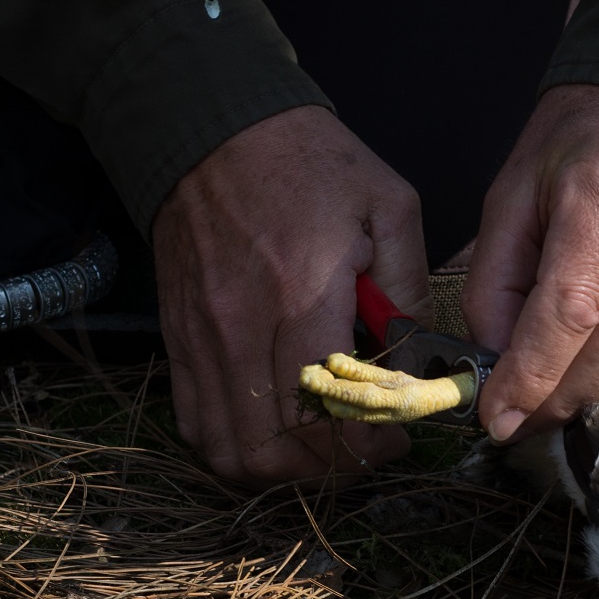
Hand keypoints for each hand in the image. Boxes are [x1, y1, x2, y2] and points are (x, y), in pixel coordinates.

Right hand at [153, 105, 429, 483]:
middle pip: (279, 451)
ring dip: (282, 470)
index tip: (397, 433)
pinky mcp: (179, 342)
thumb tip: (418, 358)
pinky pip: (198, 425)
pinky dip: (236, 448)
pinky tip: (273, 431)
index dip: (370, 446)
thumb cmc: (310, 162)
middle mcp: (242, 330)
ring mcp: (203, 341)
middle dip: (332, 469)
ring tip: (320, 447)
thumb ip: (409, 288)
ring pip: (234, 453)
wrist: (214, 127)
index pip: (330, 416)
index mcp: (301, 296)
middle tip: (363, 446)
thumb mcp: (389, 206)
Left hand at [463, 84, 598, 441]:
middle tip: (515, 421)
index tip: (495, 417)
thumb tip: (495, 363)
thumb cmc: (572, 145)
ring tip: (542, 395)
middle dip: (560, 395)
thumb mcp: (511, 193)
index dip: (532, 374)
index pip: (572, 306)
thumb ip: (495, 280)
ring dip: (587, 385)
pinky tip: (591, 337)